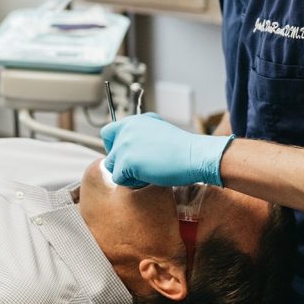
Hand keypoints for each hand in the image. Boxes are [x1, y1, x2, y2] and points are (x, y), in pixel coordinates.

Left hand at [101, 113, 234, 186]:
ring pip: (112, 166)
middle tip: (138, 167)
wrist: (195, 155)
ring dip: (126, 173)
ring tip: (146, 172)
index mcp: (134, 121)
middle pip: (109, 151)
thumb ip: (140, 134)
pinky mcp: (126, 161)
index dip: (114, 146)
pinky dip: (132, 183)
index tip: (127, 155)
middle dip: (120, 162)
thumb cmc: (182, 148)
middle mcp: (126, 129)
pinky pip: (119, 178)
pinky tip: (148, 177)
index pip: (108, 132)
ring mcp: (124, 144)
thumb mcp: (158, 131)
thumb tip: (129, 147)